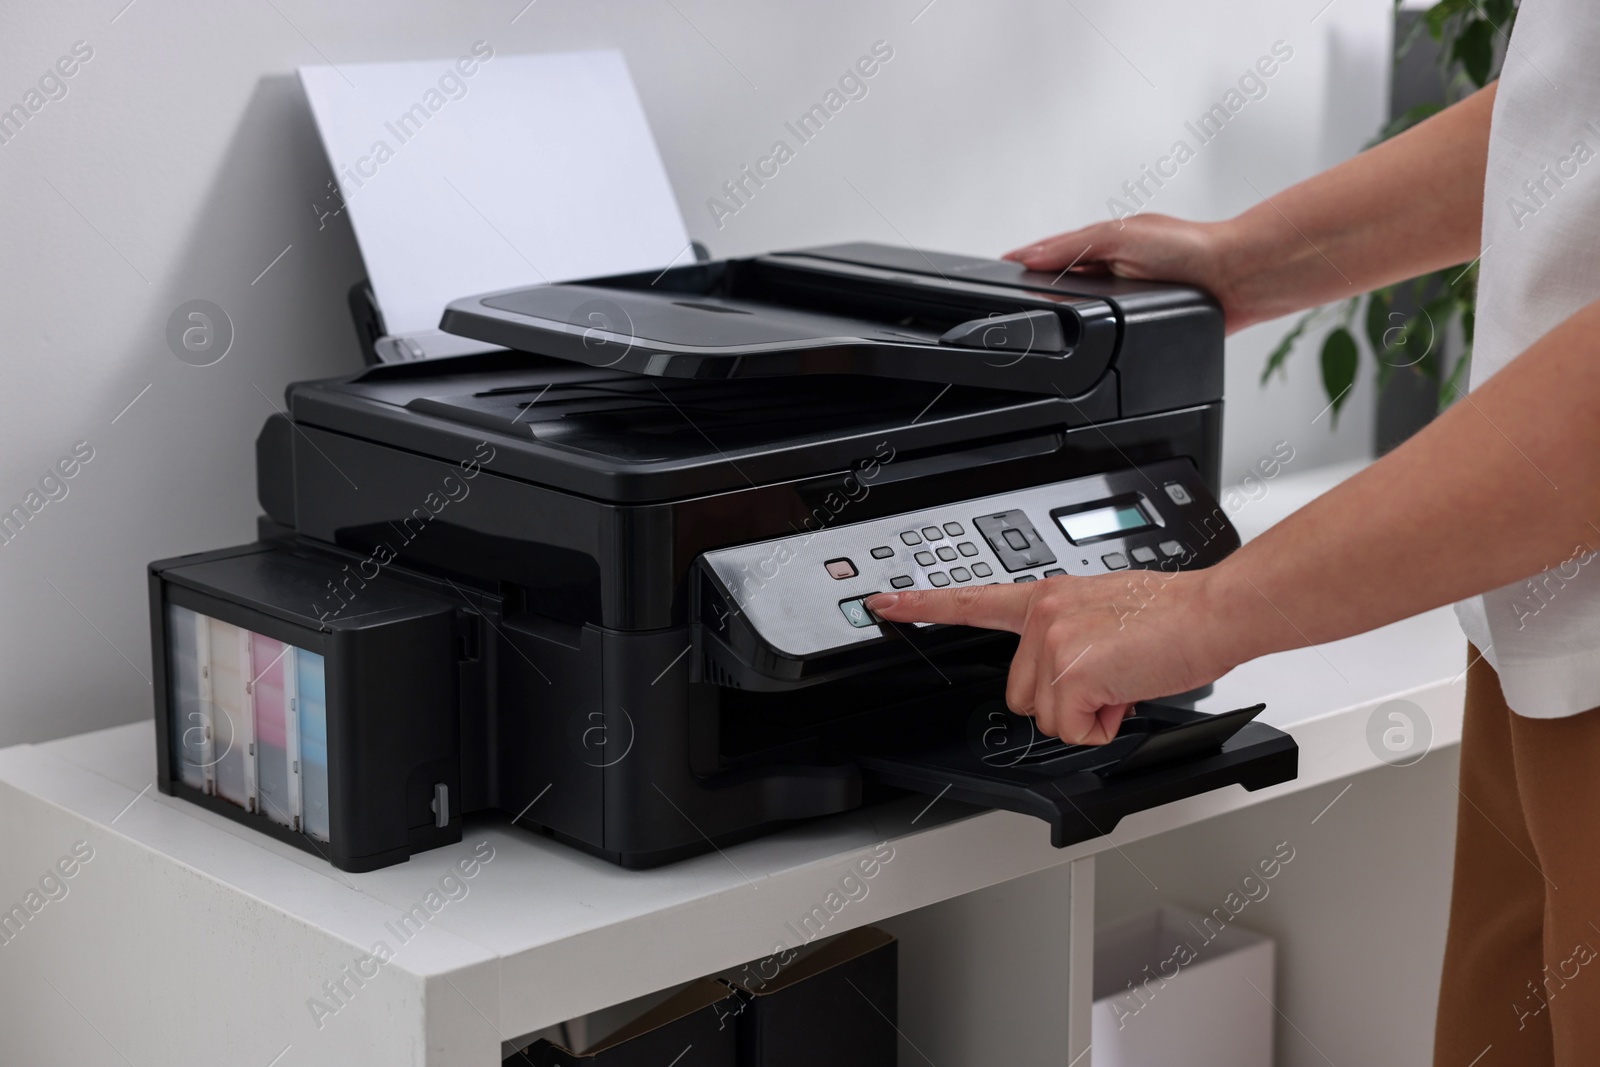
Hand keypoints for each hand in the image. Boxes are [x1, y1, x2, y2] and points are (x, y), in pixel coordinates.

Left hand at [865, 570, 1239, 744]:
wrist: (1211, 614)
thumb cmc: (1173, 618)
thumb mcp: (1105, 615)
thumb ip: (1070, 637)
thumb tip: (1071, 680)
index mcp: (1048, 597)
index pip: (971, 599)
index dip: (921, 607)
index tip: (882, 605)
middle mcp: (1043, 615)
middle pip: (1021, 694)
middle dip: (1066, 701)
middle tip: (1110, 676)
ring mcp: (1053, 642)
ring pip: (1046, 716)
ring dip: (1087, 714)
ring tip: (1123, 679)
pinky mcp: (1073, 672)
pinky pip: (1074, 729)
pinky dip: (1104, 725)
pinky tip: (1127, 692)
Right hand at [1004, 215, 1263, 333]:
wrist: (1236, 278)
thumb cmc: (1191, 247)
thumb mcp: (1120, 236)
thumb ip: (1074, 246)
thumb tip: (1031, 256)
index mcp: (1105, 244)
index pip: (1054, 255)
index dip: (1026, 264)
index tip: (996, 271)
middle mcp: (1116, 270)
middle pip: (1065, 283)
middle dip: (1040, 290)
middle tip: (1007, 297)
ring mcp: (1131, 298)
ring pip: (1087, 311)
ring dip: (1067, 316)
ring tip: (1037, 321)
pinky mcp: (1148, 323)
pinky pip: (1111, 334)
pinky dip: (1096, 338)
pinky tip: (1086, 344)